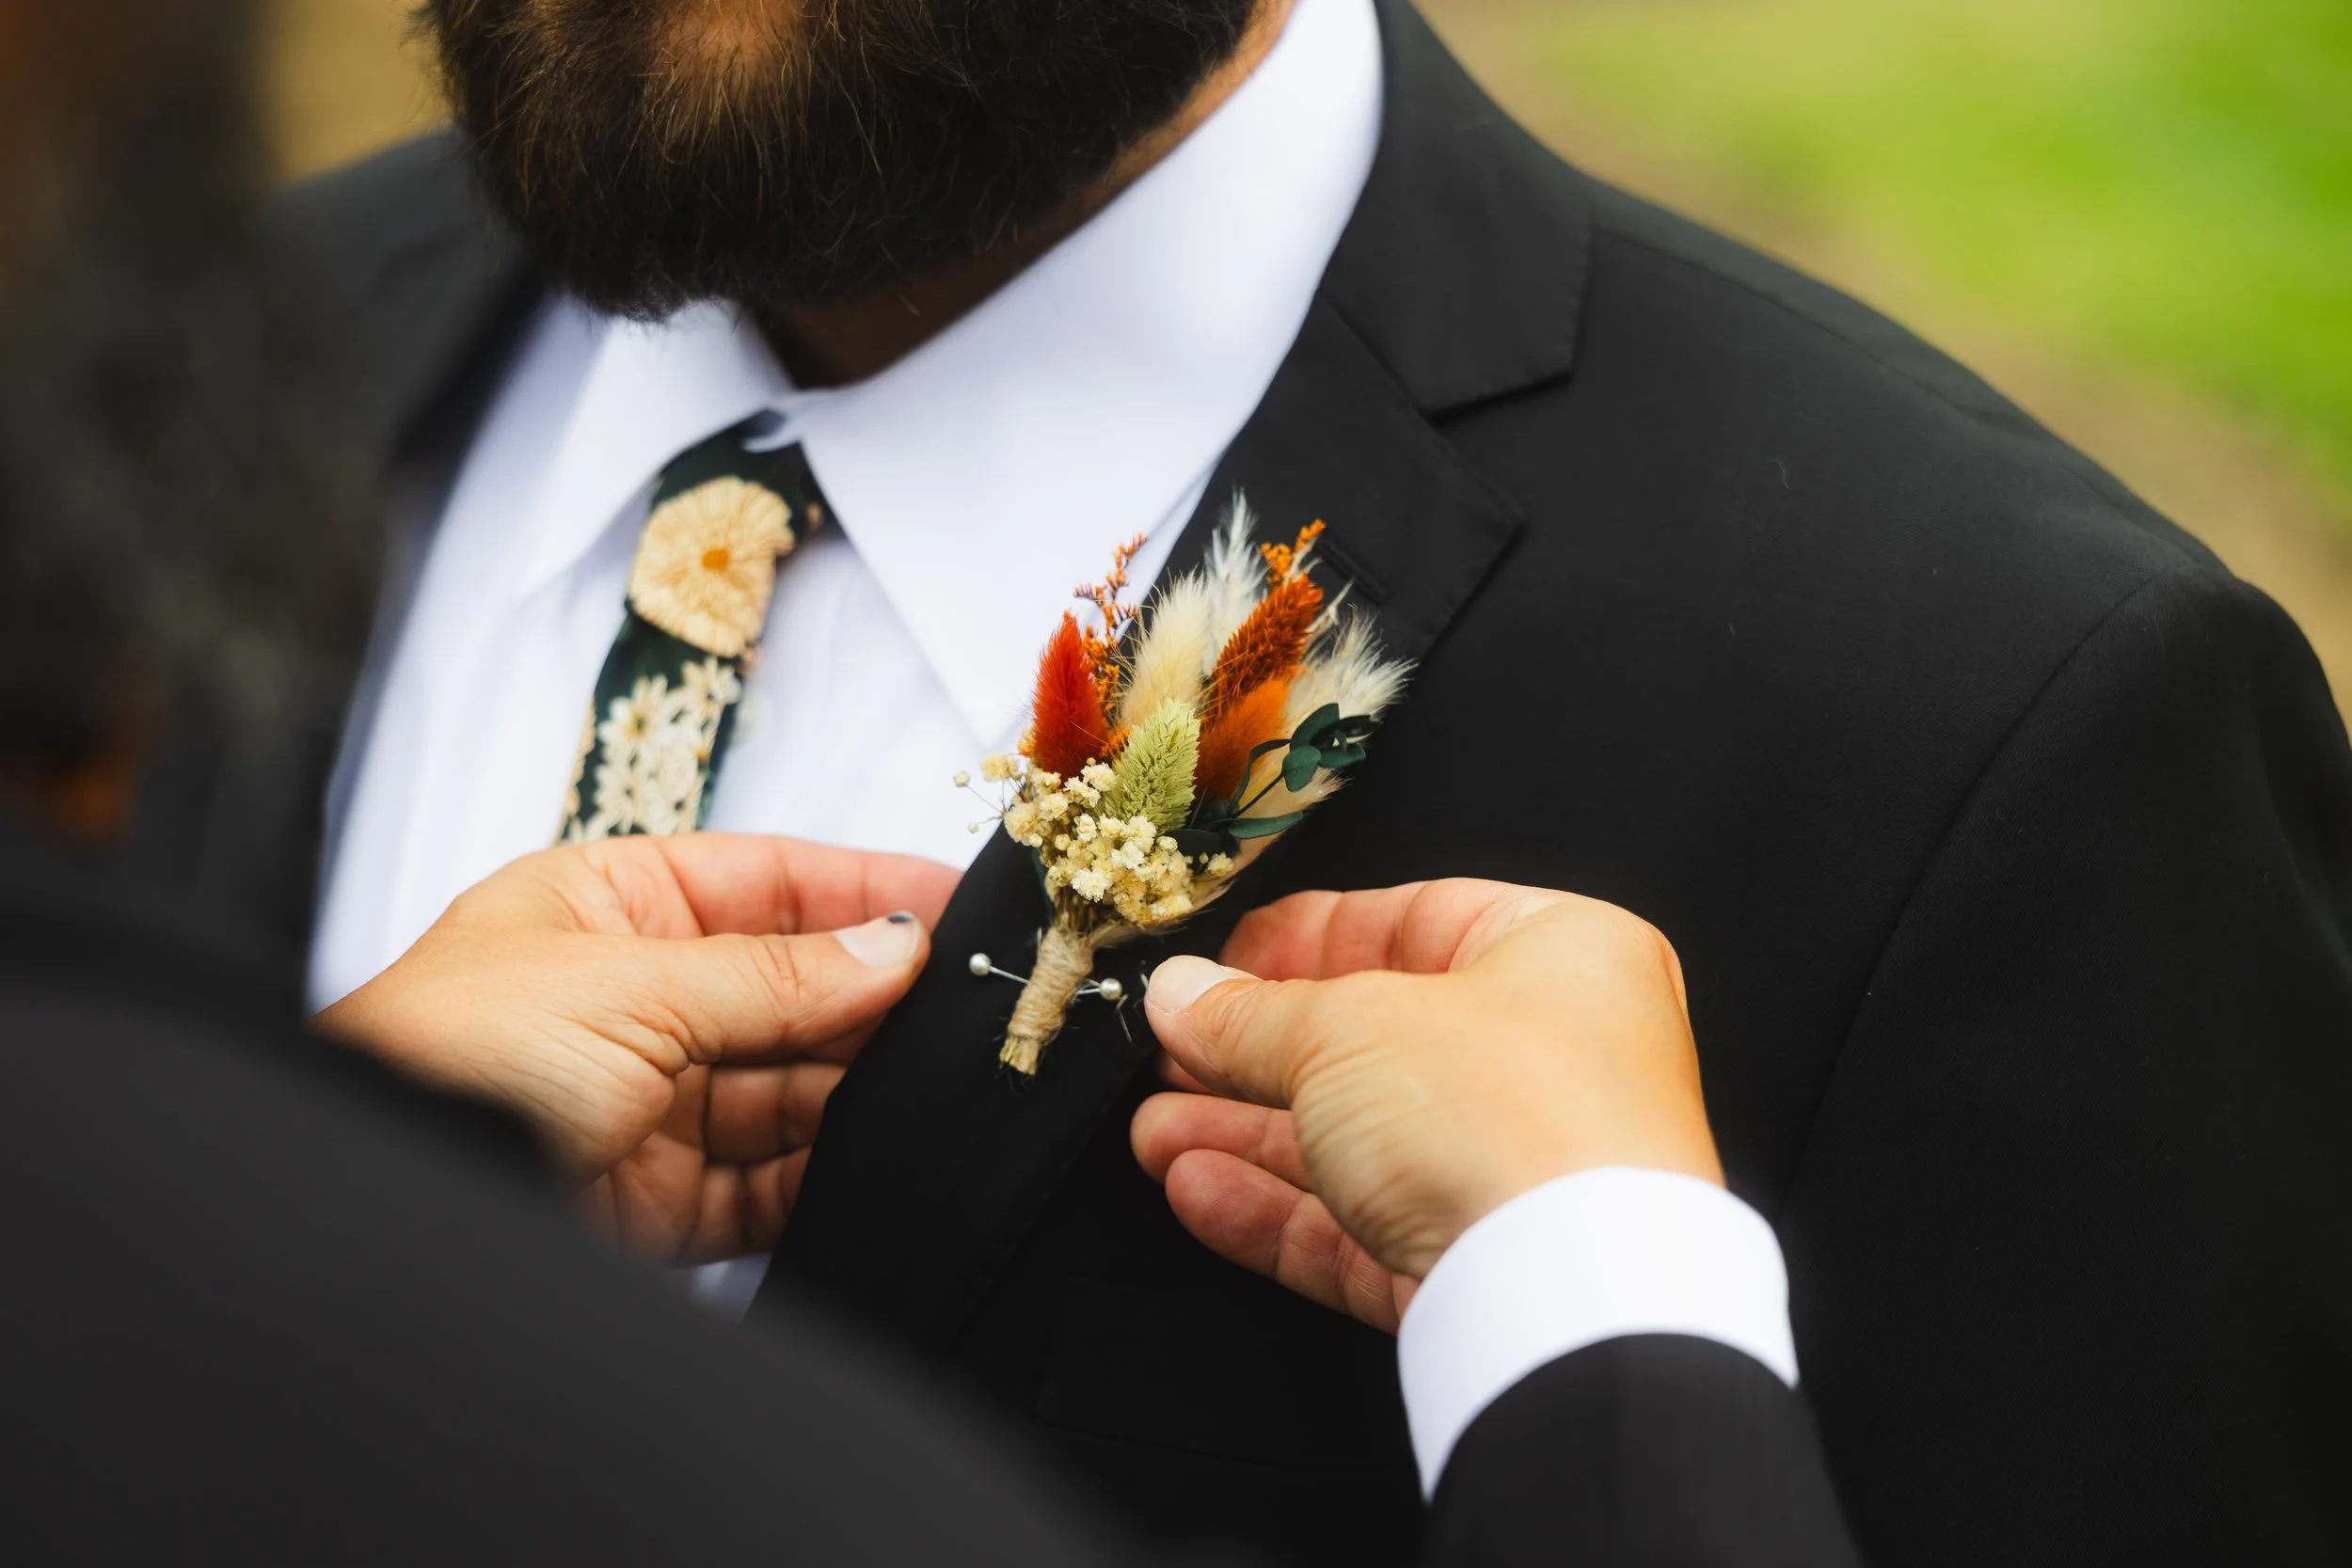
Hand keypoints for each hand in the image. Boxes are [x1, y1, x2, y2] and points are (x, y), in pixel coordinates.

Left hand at [317, 834, 957, 1262]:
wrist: (374, 1199)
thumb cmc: (447, 1056)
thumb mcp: (629, 986)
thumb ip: (775, 976)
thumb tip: (892, 945)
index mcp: (605, 909)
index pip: (764, 884)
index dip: (860, 889)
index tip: (954, 900)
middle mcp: (633, 1000)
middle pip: (789, 989)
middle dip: (875, 997)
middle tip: (968, 998)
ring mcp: (648, 1103)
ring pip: (789, 1089)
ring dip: (859, 1088)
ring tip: (940, 1078)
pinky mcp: (657, 1202)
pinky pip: (767, 1182)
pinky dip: (825, 1173)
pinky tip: (877, 1156)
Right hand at [1131, 880, 1717, 1332]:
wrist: (1567, 1293)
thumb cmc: (1509, 1115)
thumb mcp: (1345, 1027)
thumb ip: (1249, 1015)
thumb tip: (1186, 997)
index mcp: (1561, 957)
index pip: (1417, 922)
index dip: (1308, 941)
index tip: (1224, 962)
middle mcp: (1556, 1062)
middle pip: (1377, 1046)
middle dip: (1257, 1055)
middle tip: (1177, 1051)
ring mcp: (1521, 1172)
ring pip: (1361, 1145)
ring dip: (1247, 1138)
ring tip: (1155, 1131)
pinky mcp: (1481, 1268)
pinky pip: (1364, 1228)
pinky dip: (1278, 1211)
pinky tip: (1199, 1190)